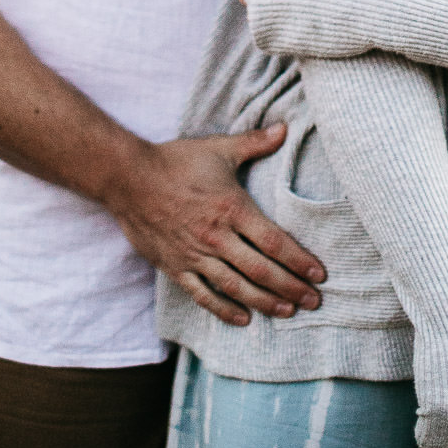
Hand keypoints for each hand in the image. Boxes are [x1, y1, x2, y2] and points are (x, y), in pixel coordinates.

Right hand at [106, 123, 326, 325]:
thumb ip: (254, 142)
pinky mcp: (176, 267)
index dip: (299, 260)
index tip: (319, 274)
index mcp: (232, 208)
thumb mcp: (217, 148)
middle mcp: (217, 237)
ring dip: (265, 303)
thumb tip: (285, 128)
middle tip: (314, 302)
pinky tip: (244, 319)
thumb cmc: (175, 161)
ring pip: (237, 288)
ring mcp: (196, 255)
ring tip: (288, 311)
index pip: (274, 241)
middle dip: (291, 288)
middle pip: (261, 271)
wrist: (128, 178)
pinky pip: (204, 295)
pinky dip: (225, 311)